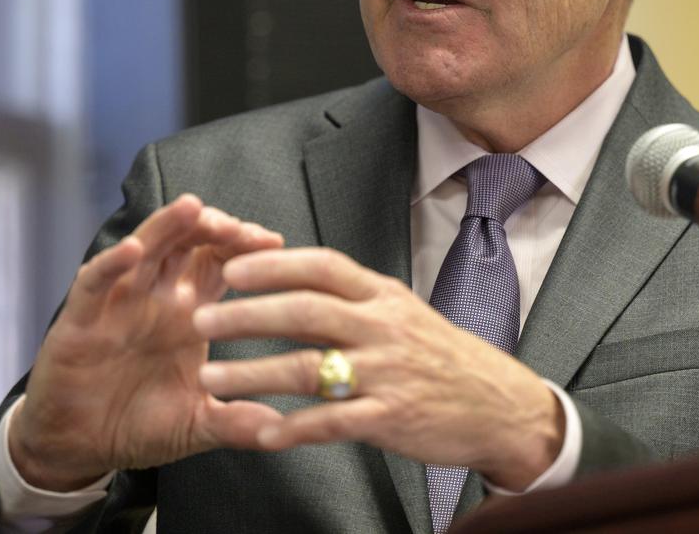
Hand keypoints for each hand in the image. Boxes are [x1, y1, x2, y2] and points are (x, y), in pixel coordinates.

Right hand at [8, 194, 285, 490]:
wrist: (81, 447)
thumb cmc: (137, 425)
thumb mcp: (194, 425)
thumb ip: (234, 423)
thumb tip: (281, 431)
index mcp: (187, 312)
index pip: (219, 261)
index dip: (244, 245)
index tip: (274, 242)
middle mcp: (155, 297)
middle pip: (186, 243)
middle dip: (212, 227)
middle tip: (237, 228)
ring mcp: (117, 303)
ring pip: (144, 249)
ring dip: (166, 226)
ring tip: (192, 209)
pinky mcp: (80, 319)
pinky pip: (94, 283)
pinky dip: (111, 264)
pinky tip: (131, 251)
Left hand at [192, 248, 563, 489]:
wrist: (498, 404)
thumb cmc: (440, 356)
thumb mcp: (400, 312)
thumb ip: (348, 300)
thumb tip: (285, 281)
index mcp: (382, 295)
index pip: (322, 267)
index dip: (273, 265)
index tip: (230, 268)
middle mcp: (382, 327)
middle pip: (305, 311)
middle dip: (246, 315)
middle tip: (200, 320)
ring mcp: (386, 373)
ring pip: (309, 368)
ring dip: (253, 373)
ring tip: (211, 379)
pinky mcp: (390, 418)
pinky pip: (332, 423)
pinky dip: (293, 428)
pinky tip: (261, 432)